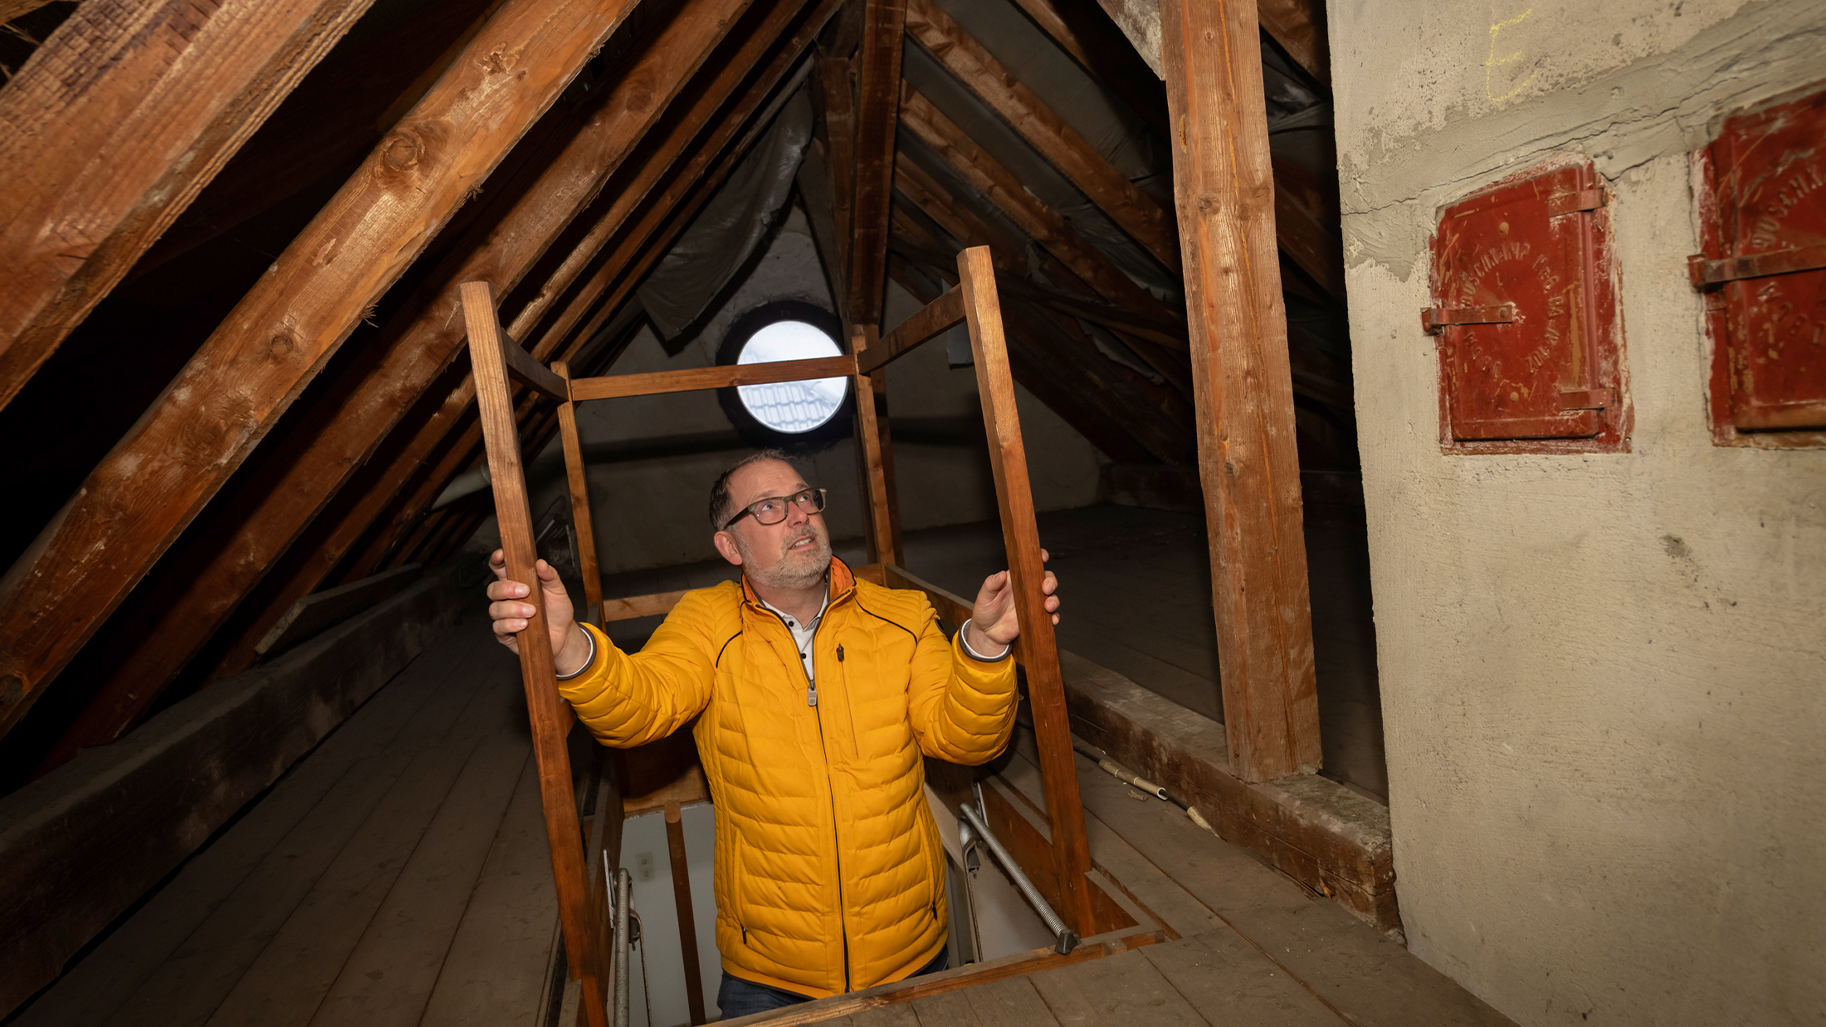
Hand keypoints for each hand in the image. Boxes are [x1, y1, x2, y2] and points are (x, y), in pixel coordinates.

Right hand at [486, 550, 591, 675]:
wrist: (563, 635)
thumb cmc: (557, 610)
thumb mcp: (558, 590)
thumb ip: (549, 575)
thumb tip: (540, 563)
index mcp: (517, 582)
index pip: (500, 568)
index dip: (497, 560)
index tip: (501, 556)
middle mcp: (507, 598)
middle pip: (493, 589)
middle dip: (507, 589)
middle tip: (525, 591)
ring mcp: (504, 616)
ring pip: (495, 609)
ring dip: (513, 609)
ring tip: (531, 612)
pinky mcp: (504, 633)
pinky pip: (499, 627)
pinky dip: (511, 624)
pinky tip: (524, 624)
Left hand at [967, 549, 1059, 652]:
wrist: (987, 634)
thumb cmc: (985, 611)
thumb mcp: (984, 596)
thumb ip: (991, 584)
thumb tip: (1001, 574)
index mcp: (1015, 579)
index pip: (1030, 565)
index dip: (1039, 558)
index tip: (1043, 557)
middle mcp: (1027, 590)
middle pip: (1046, 580)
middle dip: (1050, 581)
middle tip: (1046, 588)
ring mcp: (1033, 604)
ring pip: (1051, 597)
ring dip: (1054, 600)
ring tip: (1047, 606)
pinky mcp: (1036, 618)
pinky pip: (1050, 616)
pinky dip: (1054, 617)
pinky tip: (1051, 619)